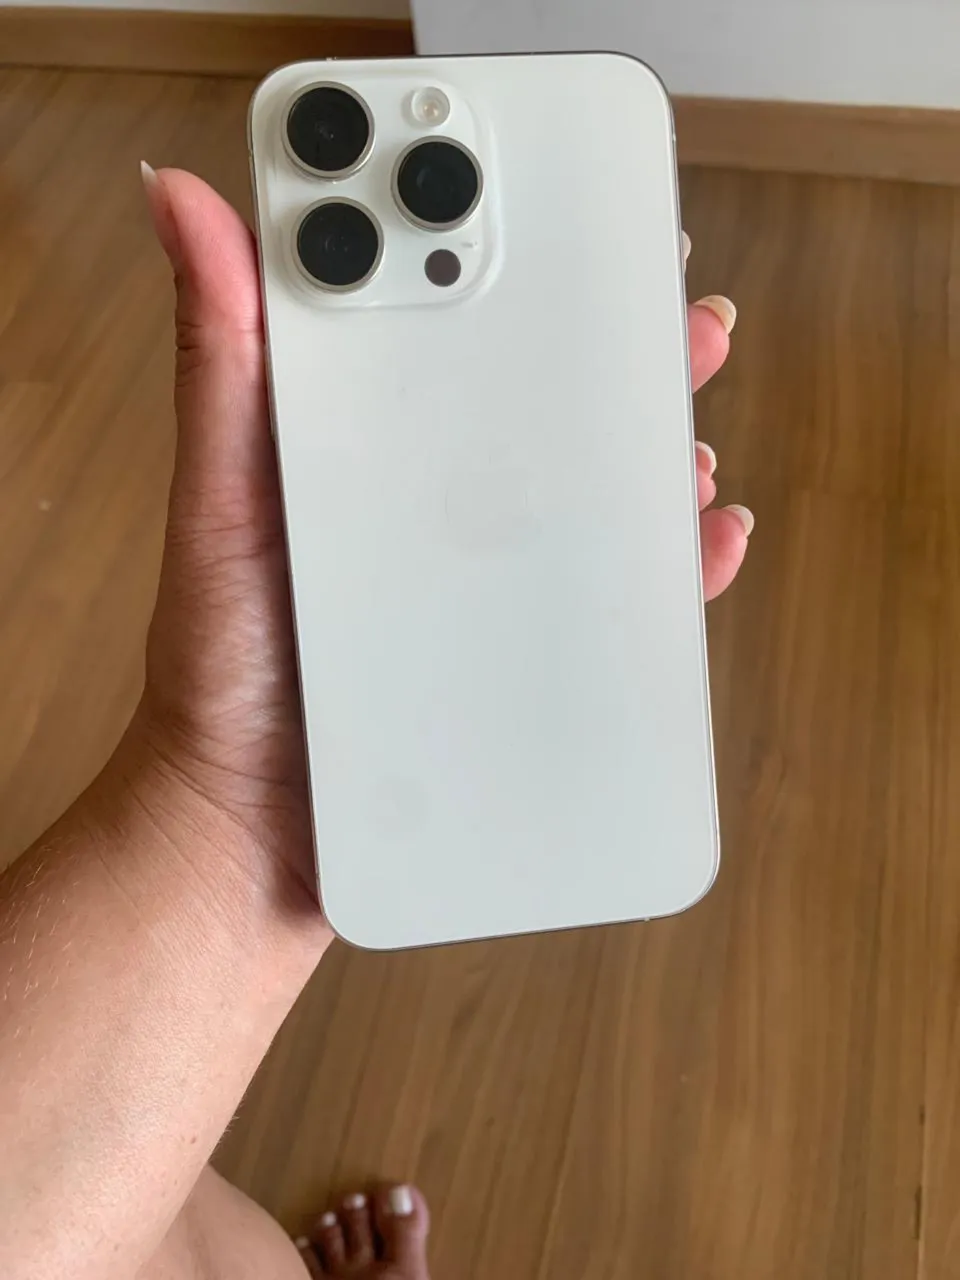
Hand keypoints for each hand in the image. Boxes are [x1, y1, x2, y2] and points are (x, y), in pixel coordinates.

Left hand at [133, 168, 749, 900]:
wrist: (253, 833)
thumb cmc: (224, 671)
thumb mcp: (222, 504)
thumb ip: (221, 367)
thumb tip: (181, 202)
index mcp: (368, 453)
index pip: (449, 338)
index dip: (507, 271)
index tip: (567, 220)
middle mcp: (436, 511)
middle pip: (542, 412)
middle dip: (619, 355)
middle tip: (678, 311)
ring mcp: (486, 588)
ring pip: (594, 501)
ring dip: (657, 454)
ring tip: (691, 431)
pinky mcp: (523, 661)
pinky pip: (617, 603)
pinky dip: (671, 567)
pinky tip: (702, 538)